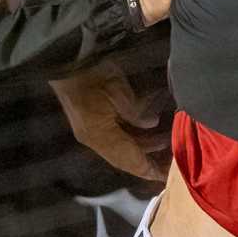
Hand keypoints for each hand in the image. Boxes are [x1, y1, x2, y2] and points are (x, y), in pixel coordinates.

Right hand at [50, 63, 169, 181]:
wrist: (67, 60)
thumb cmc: (93, 73)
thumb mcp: (118, 90)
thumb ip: (136, 111)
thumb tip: (151, 124)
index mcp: (100, 134)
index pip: (129, 159)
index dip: (148, 169)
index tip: (166, 176)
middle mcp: (94, 139)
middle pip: (124, 159)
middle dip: (146, 163)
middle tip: (170, 162)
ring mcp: (90, 132)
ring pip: (120, 149)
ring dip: (141, 149)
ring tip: (165, 144)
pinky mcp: (90, 124)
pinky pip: (114, 140)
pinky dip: (132, 140)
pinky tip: (147, 133)